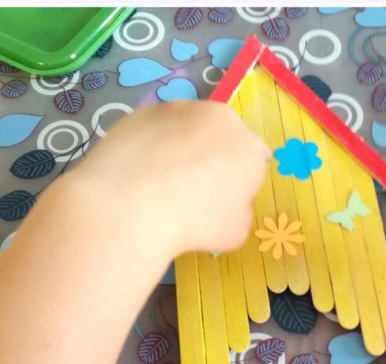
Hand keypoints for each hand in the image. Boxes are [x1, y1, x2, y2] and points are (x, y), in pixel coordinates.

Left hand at [70, 100, 269, 255]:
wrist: (131, 204)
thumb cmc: (196, 222)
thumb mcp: (235, 232)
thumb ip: (239, 211)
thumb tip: (227, 203)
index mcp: (250, 146)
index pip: (254, 163)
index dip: (240, 184)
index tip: (222, 203)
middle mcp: (218, 117)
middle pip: (221, 138)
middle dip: (212, 159)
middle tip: (193, 192)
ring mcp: (176, 109)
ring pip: (186, 130)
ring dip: (180, 150)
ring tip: (160, 183)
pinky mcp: (140, 112)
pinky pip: (154, 132)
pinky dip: (150, 148)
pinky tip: (138, 174)